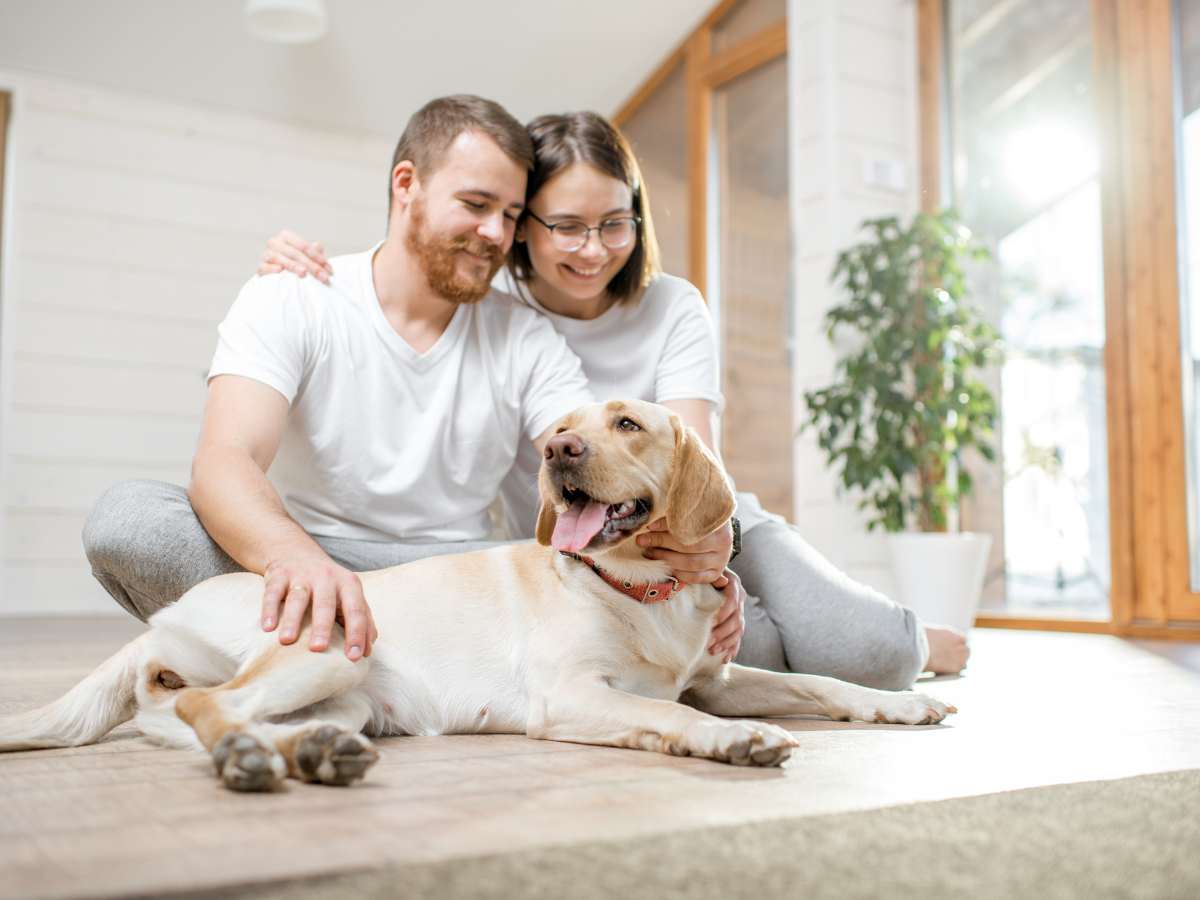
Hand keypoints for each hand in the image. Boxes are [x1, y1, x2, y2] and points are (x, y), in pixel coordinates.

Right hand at [257, 230, 333, 283]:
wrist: (275, 276)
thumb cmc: (295, 263)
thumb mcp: (306, 256)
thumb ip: (313, 252)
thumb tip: (318, 245)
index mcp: (286, 236)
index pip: (304, 246)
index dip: (318, 257)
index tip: (329, 269)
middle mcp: (275, 242)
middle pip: (295, 253)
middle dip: (311, 266)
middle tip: (323, 277)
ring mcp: (266, 254)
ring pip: (280, 259)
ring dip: (293, 266)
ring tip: (303, 273)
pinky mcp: (260, 267)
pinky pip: (264, 267)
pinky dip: (272, 269)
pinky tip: (280, 271)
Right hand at [260, 555, 377, 660]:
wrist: (296, 551)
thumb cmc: (328, 584)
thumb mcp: (349, 594)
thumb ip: (362, 619)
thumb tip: (367, 650)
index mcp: (349, 584)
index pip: (356, 610)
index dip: (357, 633)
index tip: (354, 657)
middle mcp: (327, 578)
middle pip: (326, 604)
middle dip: (323, 627)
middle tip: (319, 649)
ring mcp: (302, 576)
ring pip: (298, 599)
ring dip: (293, 620)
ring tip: (287, 641)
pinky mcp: (279, 576)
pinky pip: (273, 592)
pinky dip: (269, 609)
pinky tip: (267, 627)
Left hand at [635, 518, 733, 584]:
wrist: (717, 527)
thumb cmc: (699, 517)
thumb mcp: (691, 512)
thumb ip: (675, 518)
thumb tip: (650, 528)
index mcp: (719, 525)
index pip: (689, 529)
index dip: (667, 528)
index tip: (649, 527)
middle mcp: (723, 544)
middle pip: (688, 547)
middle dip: (661, 544)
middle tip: (643, 541)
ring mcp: (721, 561)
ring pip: (691, 564)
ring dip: (666, 559)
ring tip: (650, 552)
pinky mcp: (715, 573)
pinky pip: (695, 578)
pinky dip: (678, 573)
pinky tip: (665, 566)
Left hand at [708, 569, 745, 662]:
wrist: (710, 574)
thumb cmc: (703, 573)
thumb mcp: (706, 571)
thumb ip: (712, 575)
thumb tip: (721, 579)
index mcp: (734, 585)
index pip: (733, 600)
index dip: (725, 611)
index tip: (713, 621)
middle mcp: (740, 599)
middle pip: (736, 619)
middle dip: (723, 633)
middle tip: (709, 643)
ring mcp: (739, 611)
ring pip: (738, 630)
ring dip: (727, 643)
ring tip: (713, 651)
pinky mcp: (736, 622)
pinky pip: (738, 638)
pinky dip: (732, 649)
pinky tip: (726, 659)